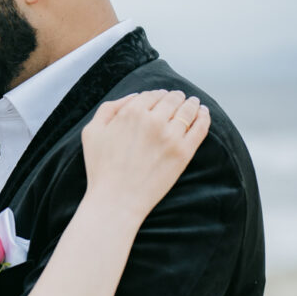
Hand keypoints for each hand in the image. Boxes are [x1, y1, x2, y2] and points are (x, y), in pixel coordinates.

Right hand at [82, 90, 209, 222]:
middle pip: (171, 100)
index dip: (157, 95)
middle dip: (176, 96)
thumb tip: (134, 97)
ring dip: (192, 103)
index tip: (162, 97)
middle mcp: (153, 121)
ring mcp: (170, 136)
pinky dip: (204, 117)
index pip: (151, 95)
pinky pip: (200, 128)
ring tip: (195, 103)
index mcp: (131, 113)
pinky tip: (204, 113)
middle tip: (180, 97)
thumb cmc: (101, 168)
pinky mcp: (183, 152)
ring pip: (188, 111)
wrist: (116, 200)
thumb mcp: (92, 132)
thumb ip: (109, 108)